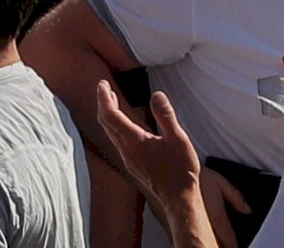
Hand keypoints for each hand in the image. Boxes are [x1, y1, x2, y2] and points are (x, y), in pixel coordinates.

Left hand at [94, 84, 203, 205]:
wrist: (179, 199)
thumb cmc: (180, 170)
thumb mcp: (178, 139)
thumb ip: (166, 116)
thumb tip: (157, 95)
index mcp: (134, 140)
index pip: (110, 114)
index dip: (104, 97)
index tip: (102, 84)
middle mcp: (126, 149)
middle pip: (106, 122)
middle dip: (103, 103)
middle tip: (104, 88)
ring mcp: (128, 158)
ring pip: (110, 132)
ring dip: (108, 115)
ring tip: (113, 101)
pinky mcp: (132, 164)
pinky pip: (116, 141)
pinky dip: (115, 126)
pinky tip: (125, 125)